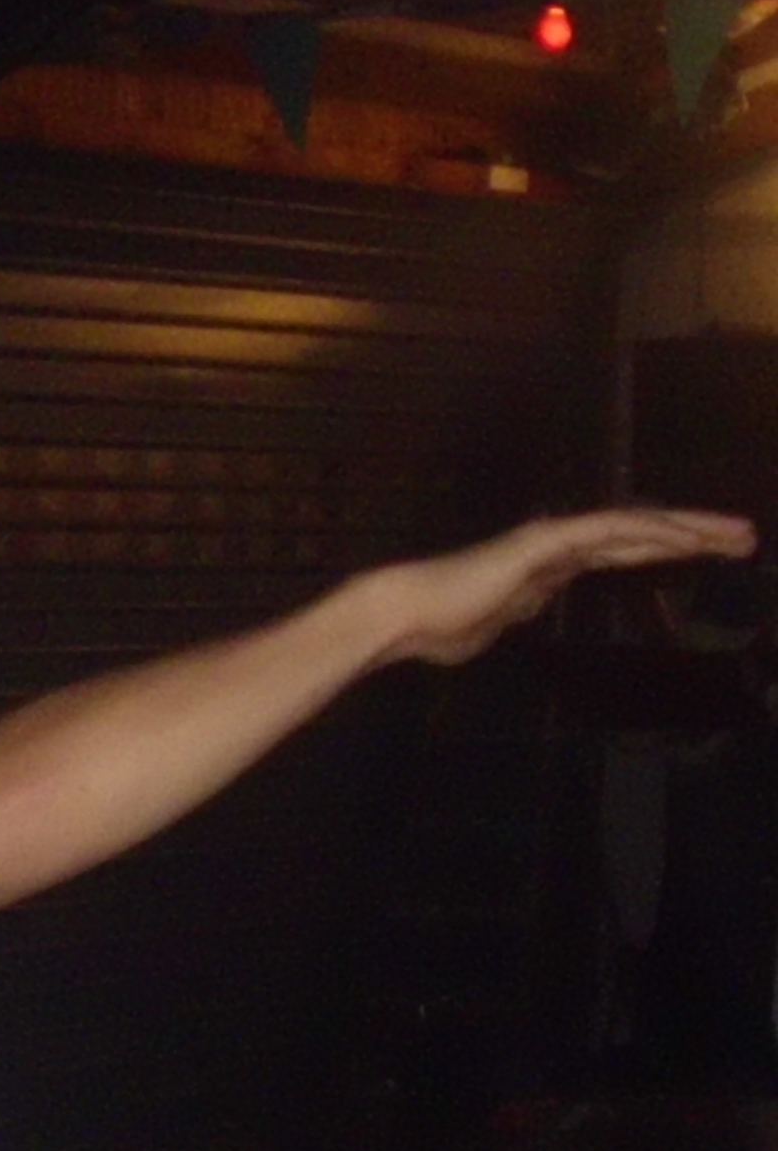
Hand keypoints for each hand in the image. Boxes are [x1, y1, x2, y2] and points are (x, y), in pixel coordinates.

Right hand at [381, 509, 756, 669]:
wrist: (405, 614)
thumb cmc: (440, 626)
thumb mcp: (496, 623)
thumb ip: (521, 608)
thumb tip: (534, 603)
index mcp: (550, 565)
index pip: (622, 552)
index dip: (666, 550)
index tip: (709, 556)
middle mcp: (559, 544)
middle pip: (640, 534)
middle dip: (694, 535)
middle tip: (744, 538)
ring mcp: (553, 539)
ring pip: (634, 525)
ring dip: (687, 529)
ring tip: (733, 535)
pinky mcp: (545, 541)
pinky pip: (606, 530)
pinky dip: (646, 530)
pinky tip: (680, 534)